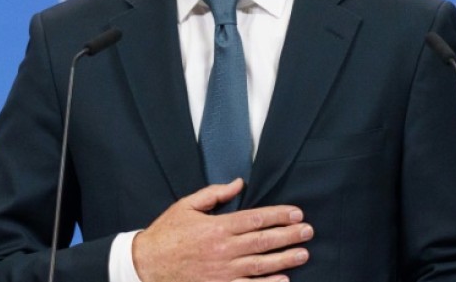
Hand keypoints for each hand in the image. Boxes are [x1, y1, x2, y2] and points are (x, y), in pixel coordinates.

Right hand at [132, 179, 311, 281]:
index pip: (255, 219)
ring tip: (303, 253)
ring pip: (261, 265)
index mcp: (217, 227)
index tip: (296, 213)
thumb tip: (239, 183)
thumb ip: (215, 194)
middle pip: (263, 241)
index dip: (279, 215)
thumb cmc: (167, 233)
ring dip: (285, 259)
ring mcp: (223, 271)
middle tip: (308, 231)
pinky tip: (284, 280)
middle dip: (289, 235)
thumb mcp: (187, 206)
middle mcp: (223, 249)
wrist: (147, 264)